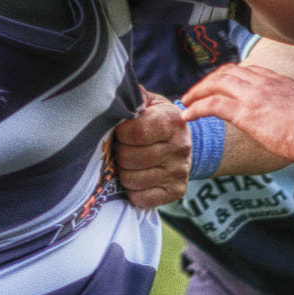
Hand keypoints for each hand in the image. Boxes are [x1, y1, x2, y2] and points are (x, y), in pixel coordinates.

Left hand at [113, 89, 190, 208]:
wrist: (183, 141)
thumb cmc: (156, 119)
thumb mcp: (148, 103)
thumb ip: (132, 98)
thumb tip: (109, 96)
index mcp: (171, 121)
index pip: (134, 133)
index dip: (120, 134)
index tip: (121, 131)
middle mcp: (180, 147)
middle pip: (129, 158)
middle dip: (119, 153)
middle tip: (123, 148)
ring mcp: (180, 171)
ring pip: (132, 180)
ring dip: (123, 172)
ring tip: (129, 162)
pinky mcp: (177, 191)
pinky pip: (141, 198)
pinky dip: (133, 190)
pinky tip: (138, 178)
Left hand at [180, 63, 293, 166]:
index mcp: (280, 81)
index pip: (246, 70)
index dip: (227, 76)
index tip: (217, 87)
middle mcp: (265, 82)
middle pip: (227, 71)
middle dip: (208, 81)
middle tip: (195, 94)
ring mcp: (255, 95)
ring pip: (216, 83)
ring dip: (197, 92)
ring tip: (186, 103)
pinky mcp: (247, 112)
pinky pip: (212, 105)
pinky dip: (196, 108)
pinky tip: (187, 116)